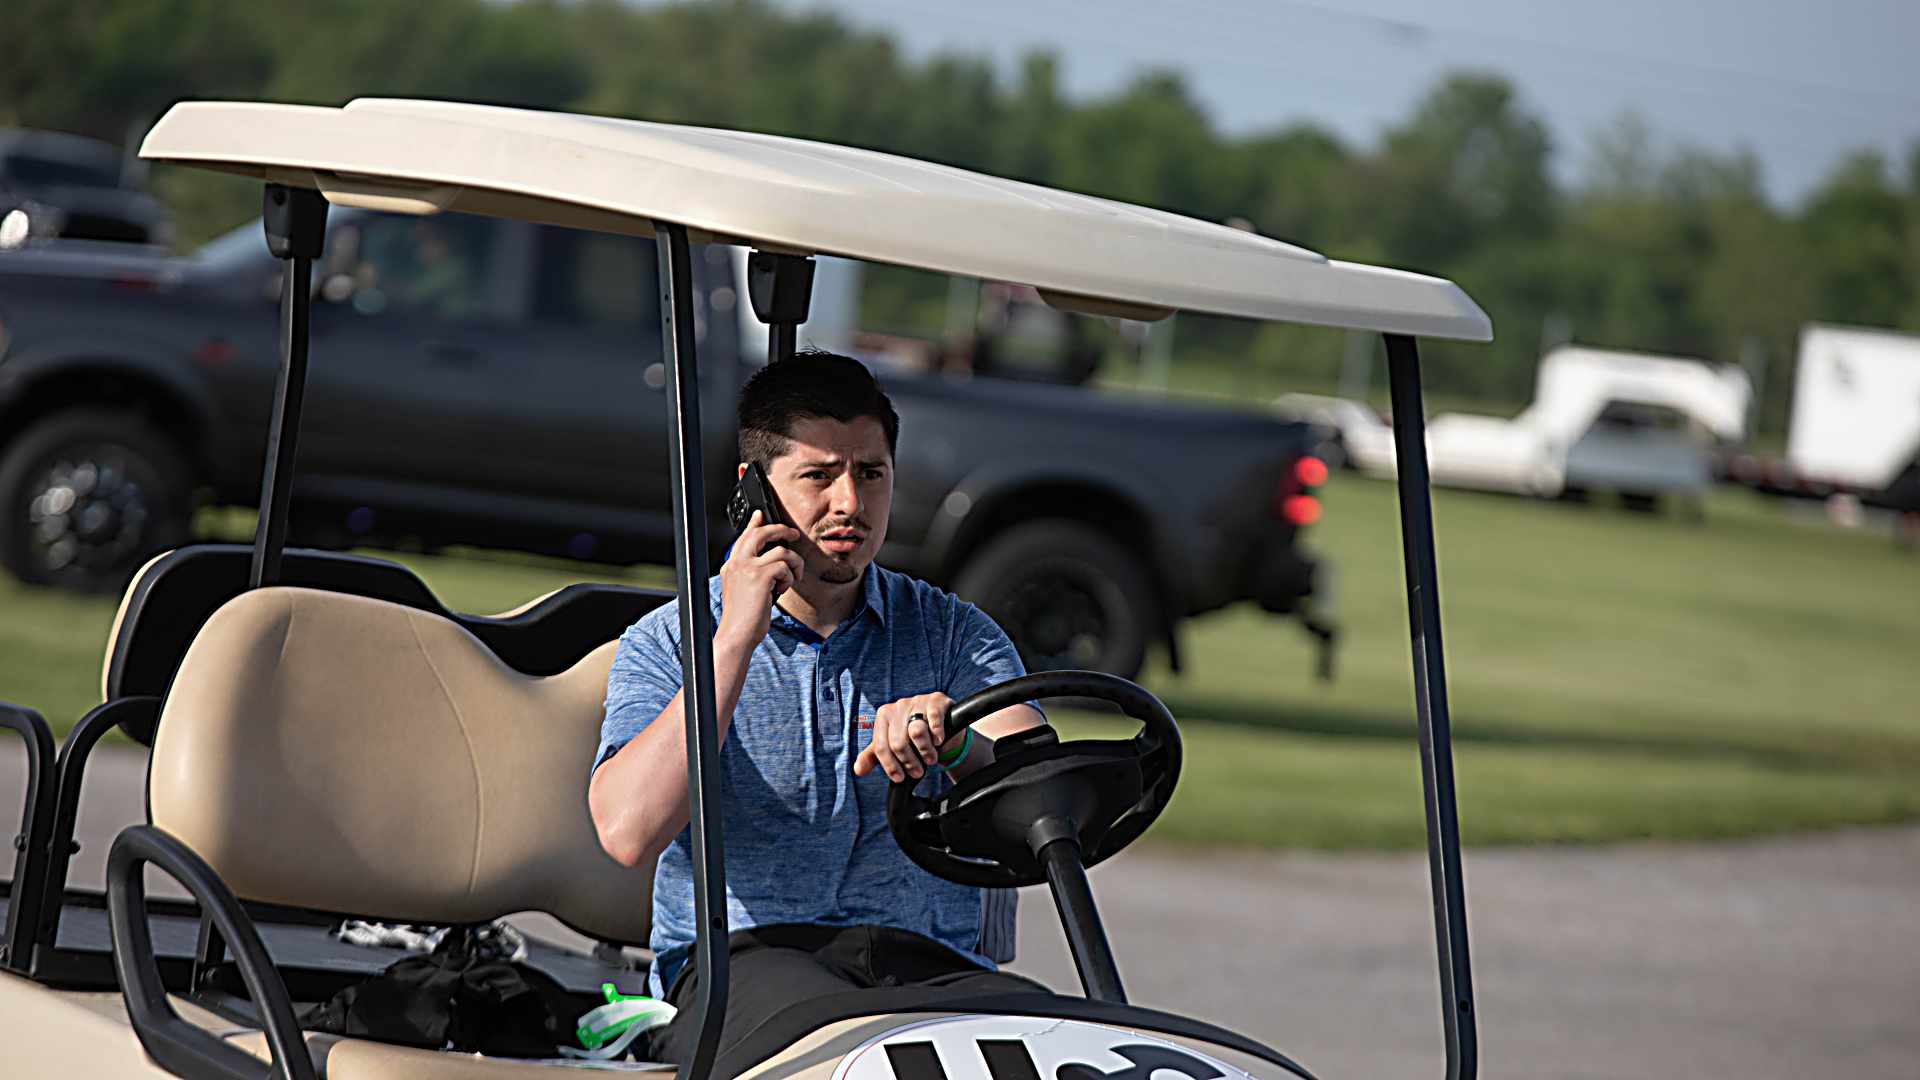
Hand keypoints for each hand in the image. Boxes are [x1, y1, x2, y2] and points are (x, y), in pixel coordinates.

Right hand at [716, 510, 802, 648]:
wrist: (737, 634)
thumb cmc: (744, 617)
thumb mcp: (744, 590)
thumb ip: (752, 573)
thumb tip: (772, 562)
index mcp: (731, 566)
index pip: (744, 537)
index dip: (755, 523)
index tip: (760, 515)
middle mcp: (737, 563)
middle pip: (761, 533)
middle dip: (781, 530)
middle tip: (793, 535)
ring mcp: (747, 568)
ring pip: (781, 551)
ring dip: (793, 564)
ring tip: (789, 579)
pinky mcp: (760, 576)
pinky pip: (785, 566)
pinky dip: (789, 578)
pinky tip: (781, 590)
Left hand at [855, 693, 953, 781]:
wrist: (936, 719)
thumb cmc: (910, 734)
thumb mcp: (889, 744)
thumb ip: (873, 757)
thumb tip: (858, 770)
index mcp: (883, 716)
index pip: (881, 746)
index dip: (890, 766)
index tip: (900, 779)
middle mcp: (898, 706)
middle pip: (898, 742)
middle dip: (909, 762)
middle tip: (918, 773)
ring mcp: (917, 702)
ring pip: (916, 731)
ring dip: (924, 751)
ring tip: (931, 760)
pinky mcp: (935, 701)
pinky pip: (933, 719)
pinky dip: (936, 733)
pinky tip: (938, 742)